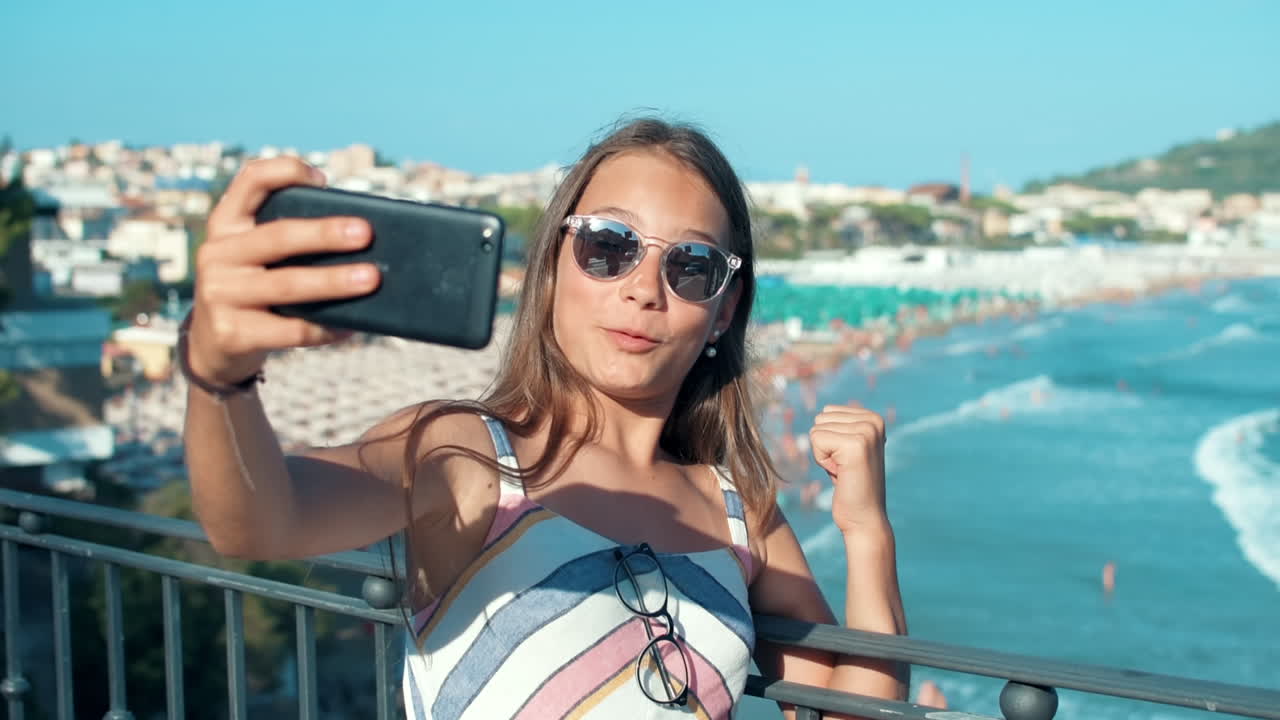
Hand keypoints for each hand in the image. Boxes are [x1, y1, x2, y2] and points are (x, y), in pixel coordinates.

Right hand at [188, 157, 381, 384]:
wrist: (214, 344)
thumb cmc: (253, 289)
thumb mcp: (256, 256)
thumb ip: (288, 240)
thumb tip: (359, 237)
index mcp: (227, 224)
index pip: (250, 180)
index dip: (285, 171)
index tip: (323, 179)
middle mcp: (218, 254)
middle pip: (279, 236)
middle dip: (325, 234)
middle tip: (366, 234)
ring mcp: (220, 294)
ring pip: (288, 285)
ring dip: (334, 281)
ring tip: (371, 279)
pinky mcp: (232, 333)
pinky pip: (291, 329)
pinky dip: (325, 327)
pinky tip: (351, 325)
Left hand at [808, 405, 888, 534]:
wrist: (864, 517)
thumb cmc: (850, 484)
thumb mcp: (846, 448)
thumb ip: (840, 427)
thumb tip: (823, 411)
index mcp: (873, 418)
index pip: (827, 412)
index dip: (829, 439)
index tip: (846, 459)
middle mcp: (873, 421)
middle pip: (821, 419)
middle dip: (825, 446)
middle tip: (844, 467)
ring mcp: (867, 431)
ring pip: (817, 430)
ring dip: (823, 454)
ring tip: (844, 470)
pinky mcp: (856, 445)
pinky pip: (816, 440)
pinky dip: (822, 460)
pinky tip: (840, 474)